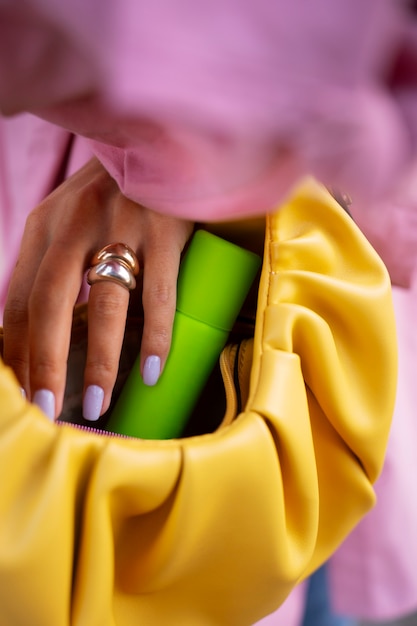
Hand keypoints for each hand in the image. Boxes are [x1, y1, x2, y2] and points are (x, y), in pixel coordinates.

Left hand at [3, 157, 193, 419]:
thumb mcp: (63, 218)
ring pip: (106, 304)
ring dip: (101, 360)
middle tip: (47, 409)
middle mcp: (76, 226)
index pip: (20, 299)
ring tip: (98, 404)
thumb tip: (31, 326)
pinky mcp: (164, 231)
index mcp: (44, 226)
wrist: (156, 142)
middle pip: (51, 303)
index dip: (18, 350)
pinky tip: (154, 372)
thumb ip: (47, 264)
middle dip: (45, 362)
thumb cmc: (108, 192)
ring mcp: (123, 227)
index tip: (23, 392)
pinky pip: (159, 294)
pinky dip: (156, 336)